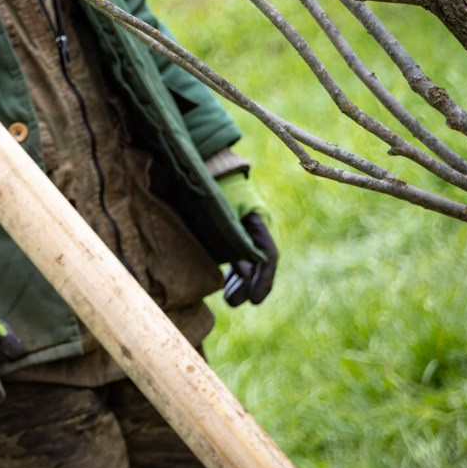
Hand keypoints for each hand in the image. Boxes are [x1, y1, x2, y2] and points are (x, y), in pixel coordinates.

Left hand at [216, 172, 278, 306]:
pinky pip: (235, 254)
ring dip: (240, 281)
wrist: (199, 165)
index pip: (268, 255)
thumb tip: (245, 272)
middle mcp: (253, 225)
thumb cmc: (211, 187)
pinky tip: (225, 285)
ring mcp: (241, 228)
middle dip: (249, 284)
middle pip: (258, 261)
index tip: (255, 300)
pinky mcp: (227, 229)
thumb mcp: (222, 213)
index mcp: (258, 219)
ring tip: (230, 300)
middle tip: (235, 302)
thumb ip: (234, 241)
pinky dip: (232, 271)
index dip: (264, 279)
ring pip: (247, 260)